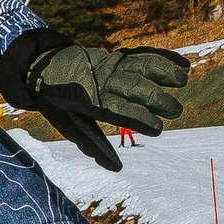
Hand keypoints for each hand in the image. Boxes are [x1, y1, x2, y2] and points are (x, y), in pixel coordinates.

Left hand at [0, 35, 188, 170]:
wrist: (40, 66)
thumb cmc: (57, 101)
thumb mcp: (68, 124)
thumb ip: (92, 144)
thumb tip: (116, 168)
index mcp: (89, 100)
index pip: (119, 110)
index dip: (139, 119)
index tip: (158, 128)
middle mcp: (101, 80)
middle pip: (134, 87)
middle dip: (156, 99)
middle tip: (176, 112)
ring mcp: (109, 65)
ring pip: (140, 66)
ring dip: (163, 71)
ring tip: (183, 80)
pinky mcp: (115, 55)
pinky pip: (140, 54)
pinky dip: (161, 57)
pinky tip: (182, 64)